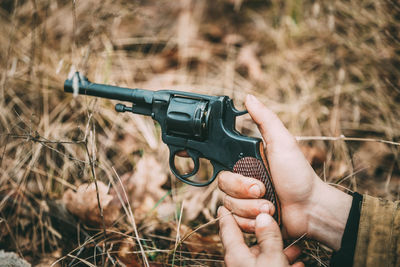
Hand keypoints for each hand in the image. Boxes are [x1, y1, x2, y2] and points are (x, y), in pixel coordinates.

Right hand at [218, 95, 351, 249]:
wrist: (310, 209)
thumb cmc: (298, 175)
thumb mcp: (282, 142)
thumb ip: (265, 119)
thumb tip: (248, 97)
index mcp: (244, 164)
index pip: (219, 166)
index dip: (220, 169)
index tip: (244, 178)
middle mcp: (241, 182)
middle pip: (222, 187)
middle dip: (243, 191)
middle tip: (262, 189)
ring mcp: (244, 202)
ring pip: (228, 206)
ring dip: (250, 208)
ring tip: (270, 206)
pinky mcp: (248, 220)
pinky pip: (235, 222)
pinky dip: (251, 222)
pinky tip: (266, 218)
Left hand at [218, 206, 303, 266]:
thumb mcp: (272, 259)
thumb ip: (268, 237)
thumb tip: (263, 216)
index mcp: (235, 255)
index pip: (227, 228)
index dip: (226, 213)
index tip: (225, 203)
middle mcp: (239, 263)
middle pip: (247, 240)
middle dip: (262, 230)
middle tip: (271, 217)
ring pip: (262, 255)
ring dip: (276, 247)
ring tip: (294, 244)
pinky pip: (270, 265)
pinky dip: (282, 260)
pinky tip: (297, 261)